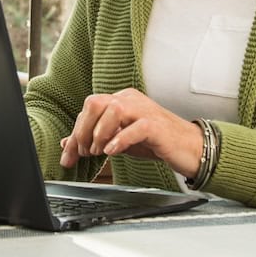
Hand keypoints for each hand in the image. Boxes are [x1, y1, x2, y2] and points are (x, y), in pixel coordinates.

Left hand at [59, 88, 202, 177]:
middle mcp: (130, 100)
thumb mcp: (119, 140)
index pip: (89, 109)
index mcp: (121, 100)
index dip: (75, 133)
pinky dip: (120, 139)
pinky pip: (135, 127)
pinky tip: (113, 152)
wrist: (189, 148)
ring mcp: (144, 110)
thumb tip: (67, 143)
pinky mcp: (157, 126)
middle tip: (86, 152)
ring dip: (100, 133)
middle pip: (95, 103)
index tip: (69, 156)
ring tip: (100, 152)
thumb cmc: (155, 142)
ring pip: (113, 110)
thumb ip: (95, 139)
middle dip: (83, 130)